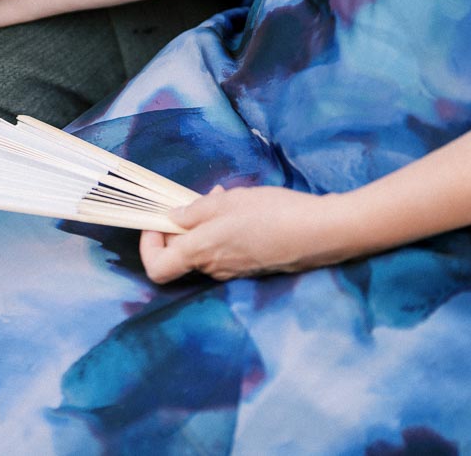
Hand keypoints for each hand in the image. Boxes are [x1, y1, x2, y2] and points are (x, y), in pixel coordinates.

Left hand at [139, 185, 357, 282]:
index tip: (156, 221)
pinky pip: (224, 251)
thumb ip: (195, 211)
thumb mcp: (229, 202)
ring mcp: (234, 271)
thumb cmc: (274, 213)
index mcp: (202, 252)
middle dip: (179, 227)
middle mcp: (214, 268)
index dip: (148, 245)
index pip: (157, 268)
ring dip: (203, 225)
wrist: (323, 232)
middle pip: (179, 255)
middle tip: (194, 200)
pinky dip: (222, 232)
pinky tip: (242, 210)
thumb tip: (173, 217)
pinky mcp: (252, 267)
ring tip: (223, 199)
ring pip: (203, 250)